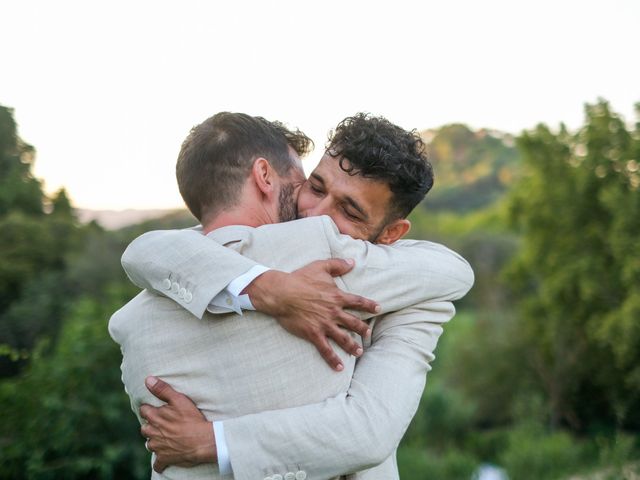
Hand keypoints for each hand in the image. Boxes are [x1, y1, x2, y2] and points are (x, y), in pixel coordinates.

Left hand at [139, 376, 215, 472]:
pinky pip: (158, 463)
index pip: (144, 411)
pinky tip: (164, 458)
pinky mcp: (165, 458)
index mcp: (155, 417)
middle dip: (150, 426)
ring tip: (163, 438)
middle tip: (159, 424)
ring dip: (154, 441)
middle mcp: (153, 433)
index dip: (149, 409)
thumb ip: (163, 390)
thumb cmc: (192, 419)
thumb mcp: (179, 400)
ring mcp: (158, 447)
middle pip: (144, 428)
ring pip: (149, 444)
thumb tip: (148, 379)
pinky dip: (160, 461)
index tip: (155, 409)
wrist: (202, 441)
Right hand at [245, 258, 379, 370]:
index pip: (358, 302)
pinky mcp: (314, 334)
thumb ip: (337, 264)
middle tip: (369, 334)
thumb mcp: (320, 266)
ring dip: (353, 346)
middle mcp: (334, 312)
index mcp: (337, 296)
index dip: (369, 305)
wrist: (282, 293)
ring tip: (359, 352)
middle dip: (363, 329)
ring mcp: (325, 324)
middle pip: (354, 323)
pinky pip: (326, 349)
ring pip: (343, 338)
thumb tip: (352, 262)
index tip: (378, 308)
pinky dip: (333, 359)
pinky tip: (340, 367)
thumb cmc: (300, 278)